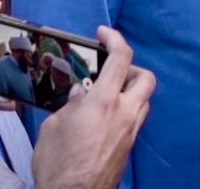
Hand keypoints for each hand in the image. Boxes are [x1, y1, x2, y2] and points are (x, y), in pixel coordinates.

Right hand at [31, 27, 154, 188]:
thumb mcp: (54, 127)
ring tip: (107, 93)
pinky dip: (126, 110)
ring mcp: (131, 132)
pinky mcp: (129, 148)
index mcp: (105, 101)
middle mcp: (125, 113)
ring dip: (131, 90)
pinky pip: (136, 120)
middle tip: (111, 69)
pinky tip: (106, 117)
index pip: (122, 57)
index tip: (104, 33)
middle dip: (132, 67)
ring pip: (144, 100)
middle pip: (146, 77)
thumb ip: (70, 104)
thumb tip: (80, 94)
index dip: (115, 38)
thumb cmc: (58, 165)